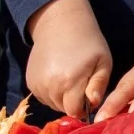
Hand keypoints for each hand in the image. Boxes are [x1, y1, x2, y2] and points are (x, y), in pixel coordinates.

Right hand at [25, 0, 112, 119]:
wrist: (60, 23)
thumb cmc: (88, 42)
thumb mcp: (103, 61)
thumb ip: (99, 85)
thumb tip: (93, 104)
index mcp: (70, 81)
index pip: (74, 111)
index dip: (84, 107)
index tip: (88, 95)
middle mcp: (50, 85)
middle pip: (63, 109)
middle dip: (73, 102)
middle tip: (80, 83)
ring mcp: (37, 84)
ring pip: (53, 104)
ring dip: (62, 98)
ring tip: (69, 78)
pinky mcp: (30, 82)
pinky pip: (43, 97)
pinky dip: (51, 93)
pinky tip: (58, 76)